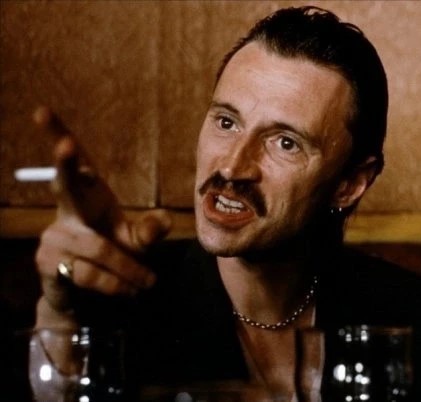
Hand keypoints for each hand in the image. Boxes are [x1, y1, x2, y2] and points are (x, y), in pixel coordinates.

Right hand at [33, 107, 170, 324]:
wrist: (83, 295)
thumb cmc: (111, 257)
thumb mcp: (133, 242)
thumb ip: (147, 231)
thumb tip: (165, 220)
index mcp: (87, 196)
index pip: (76, 164)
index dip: (58, 136)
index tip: (42, 111)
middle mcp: (66, 210)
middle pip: (65, 184)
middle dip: (67, 164)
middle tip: (66, 144)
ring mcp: (53, 235)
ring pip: (97, 248)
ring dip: (127, 268)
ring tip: (148, 282)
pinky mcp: (48, 262)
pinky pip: (88, 272)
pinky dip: (114, 284)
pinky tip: (128, 291)